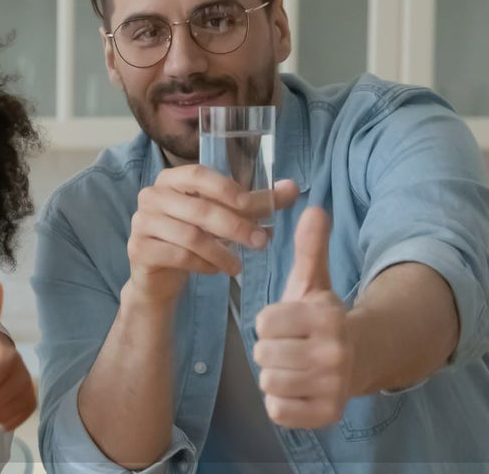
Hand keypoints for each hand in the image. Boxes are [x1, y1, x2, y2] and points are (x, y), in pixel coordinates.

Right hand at [127, 166, 297, 304]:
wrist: (159, 274)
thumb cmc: (194, 237)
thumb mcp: (224, 217)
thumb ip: (255, 203)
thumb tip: (293, 187)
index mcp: (171, 179)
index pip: (198, 175)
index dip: (227, 189)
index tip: (253, 207)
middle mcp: (151, 196)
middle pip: (199, 208)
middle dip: (235, 226)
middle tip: (261, 242)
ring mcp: (142, 223)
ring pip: (191, 236)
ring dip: (222, 252)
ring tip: (239, 265)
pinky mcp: (139, 249)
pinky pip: (178, 256)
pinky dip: (203, 264)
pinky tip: (215, 270)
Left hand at [254, 207, 350, 428]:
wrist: (359, 358)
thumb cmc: (321, 319)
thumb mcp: (313, 282)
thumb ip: (309, 248)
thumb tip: (312, 208)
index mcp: (327, 318)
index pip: (264, 322)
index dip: (269, 322)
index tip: (287, 322)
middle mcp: (334, 354)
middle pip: (263, 354)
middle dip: (270, 349)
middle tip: (290, 346)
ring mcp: (333, 387)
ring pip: (269, 382)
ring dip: (275, 374)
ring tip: (294, 365)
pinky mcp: (327, 414)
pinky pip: (277, 410)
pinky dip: (280, 402)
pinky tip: (297, 388)